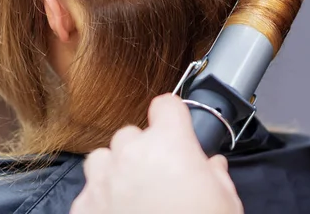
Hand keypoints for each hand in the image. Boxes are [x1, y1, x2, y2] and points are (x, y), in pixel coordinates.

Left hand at [70, 94, 242, 213]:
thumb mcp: (225, 203)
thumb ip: (216, 175)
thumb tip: (212, 166)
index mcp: (169, 144)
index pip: (166, 105)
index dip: (172, 115)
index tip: (175, 126)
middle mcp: (131, 154)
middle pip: (131, 133)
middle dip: (144, 149)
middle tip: (160, 176)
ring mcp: (103, 181)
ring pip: (103, 157)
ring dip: (116, 169)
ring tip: (133, 194)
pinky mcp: (84, 208)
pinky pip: (90, 191)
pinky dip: (101, 199)